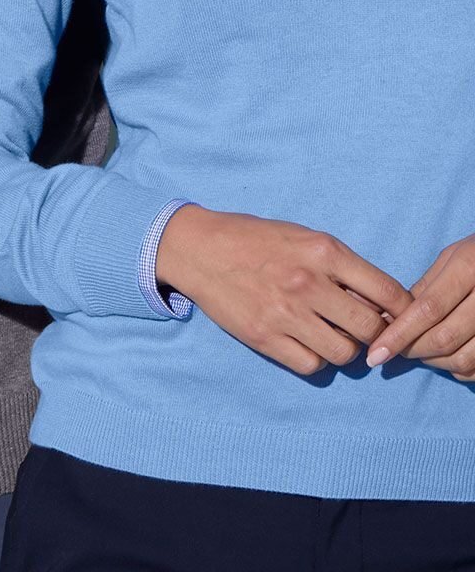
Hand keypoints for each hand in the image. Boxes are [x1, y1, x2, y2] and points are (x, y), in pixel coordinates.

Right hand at [156, 206, 412, 375]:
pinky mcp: (265, 338)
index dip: (402, 310)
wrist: (199, 248)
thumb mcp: (303, 237)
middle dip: (374, 333)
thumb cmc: (255, 239)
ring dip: (345, 349)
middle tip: (362, 329)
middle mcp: (308, 282)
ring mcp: (286, 313)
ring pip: (344, 353)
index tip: (401, 318)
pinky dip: (316, 359)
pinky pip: (313, 366)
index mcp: (323, 250)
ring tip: (331, 335)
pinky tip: (307, 342)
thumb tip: (378, 303)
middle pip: (370, 328)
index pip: (387, 291)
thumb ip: (340, 265)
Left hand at [366, 236, 474, 379]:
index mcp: (467, 269)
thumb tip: (389, 317)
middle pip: (443, 338)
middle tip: (391, 350)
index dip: (399, 334)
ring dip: (432, 361)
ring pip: (461, 359)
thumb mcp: (450, 258)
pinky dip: (455, 368)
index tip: (376, 351)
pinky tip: (443, 356)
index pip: (428, 309)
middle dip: (411, 349)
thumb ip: (424, 287)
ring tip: (416, 350)